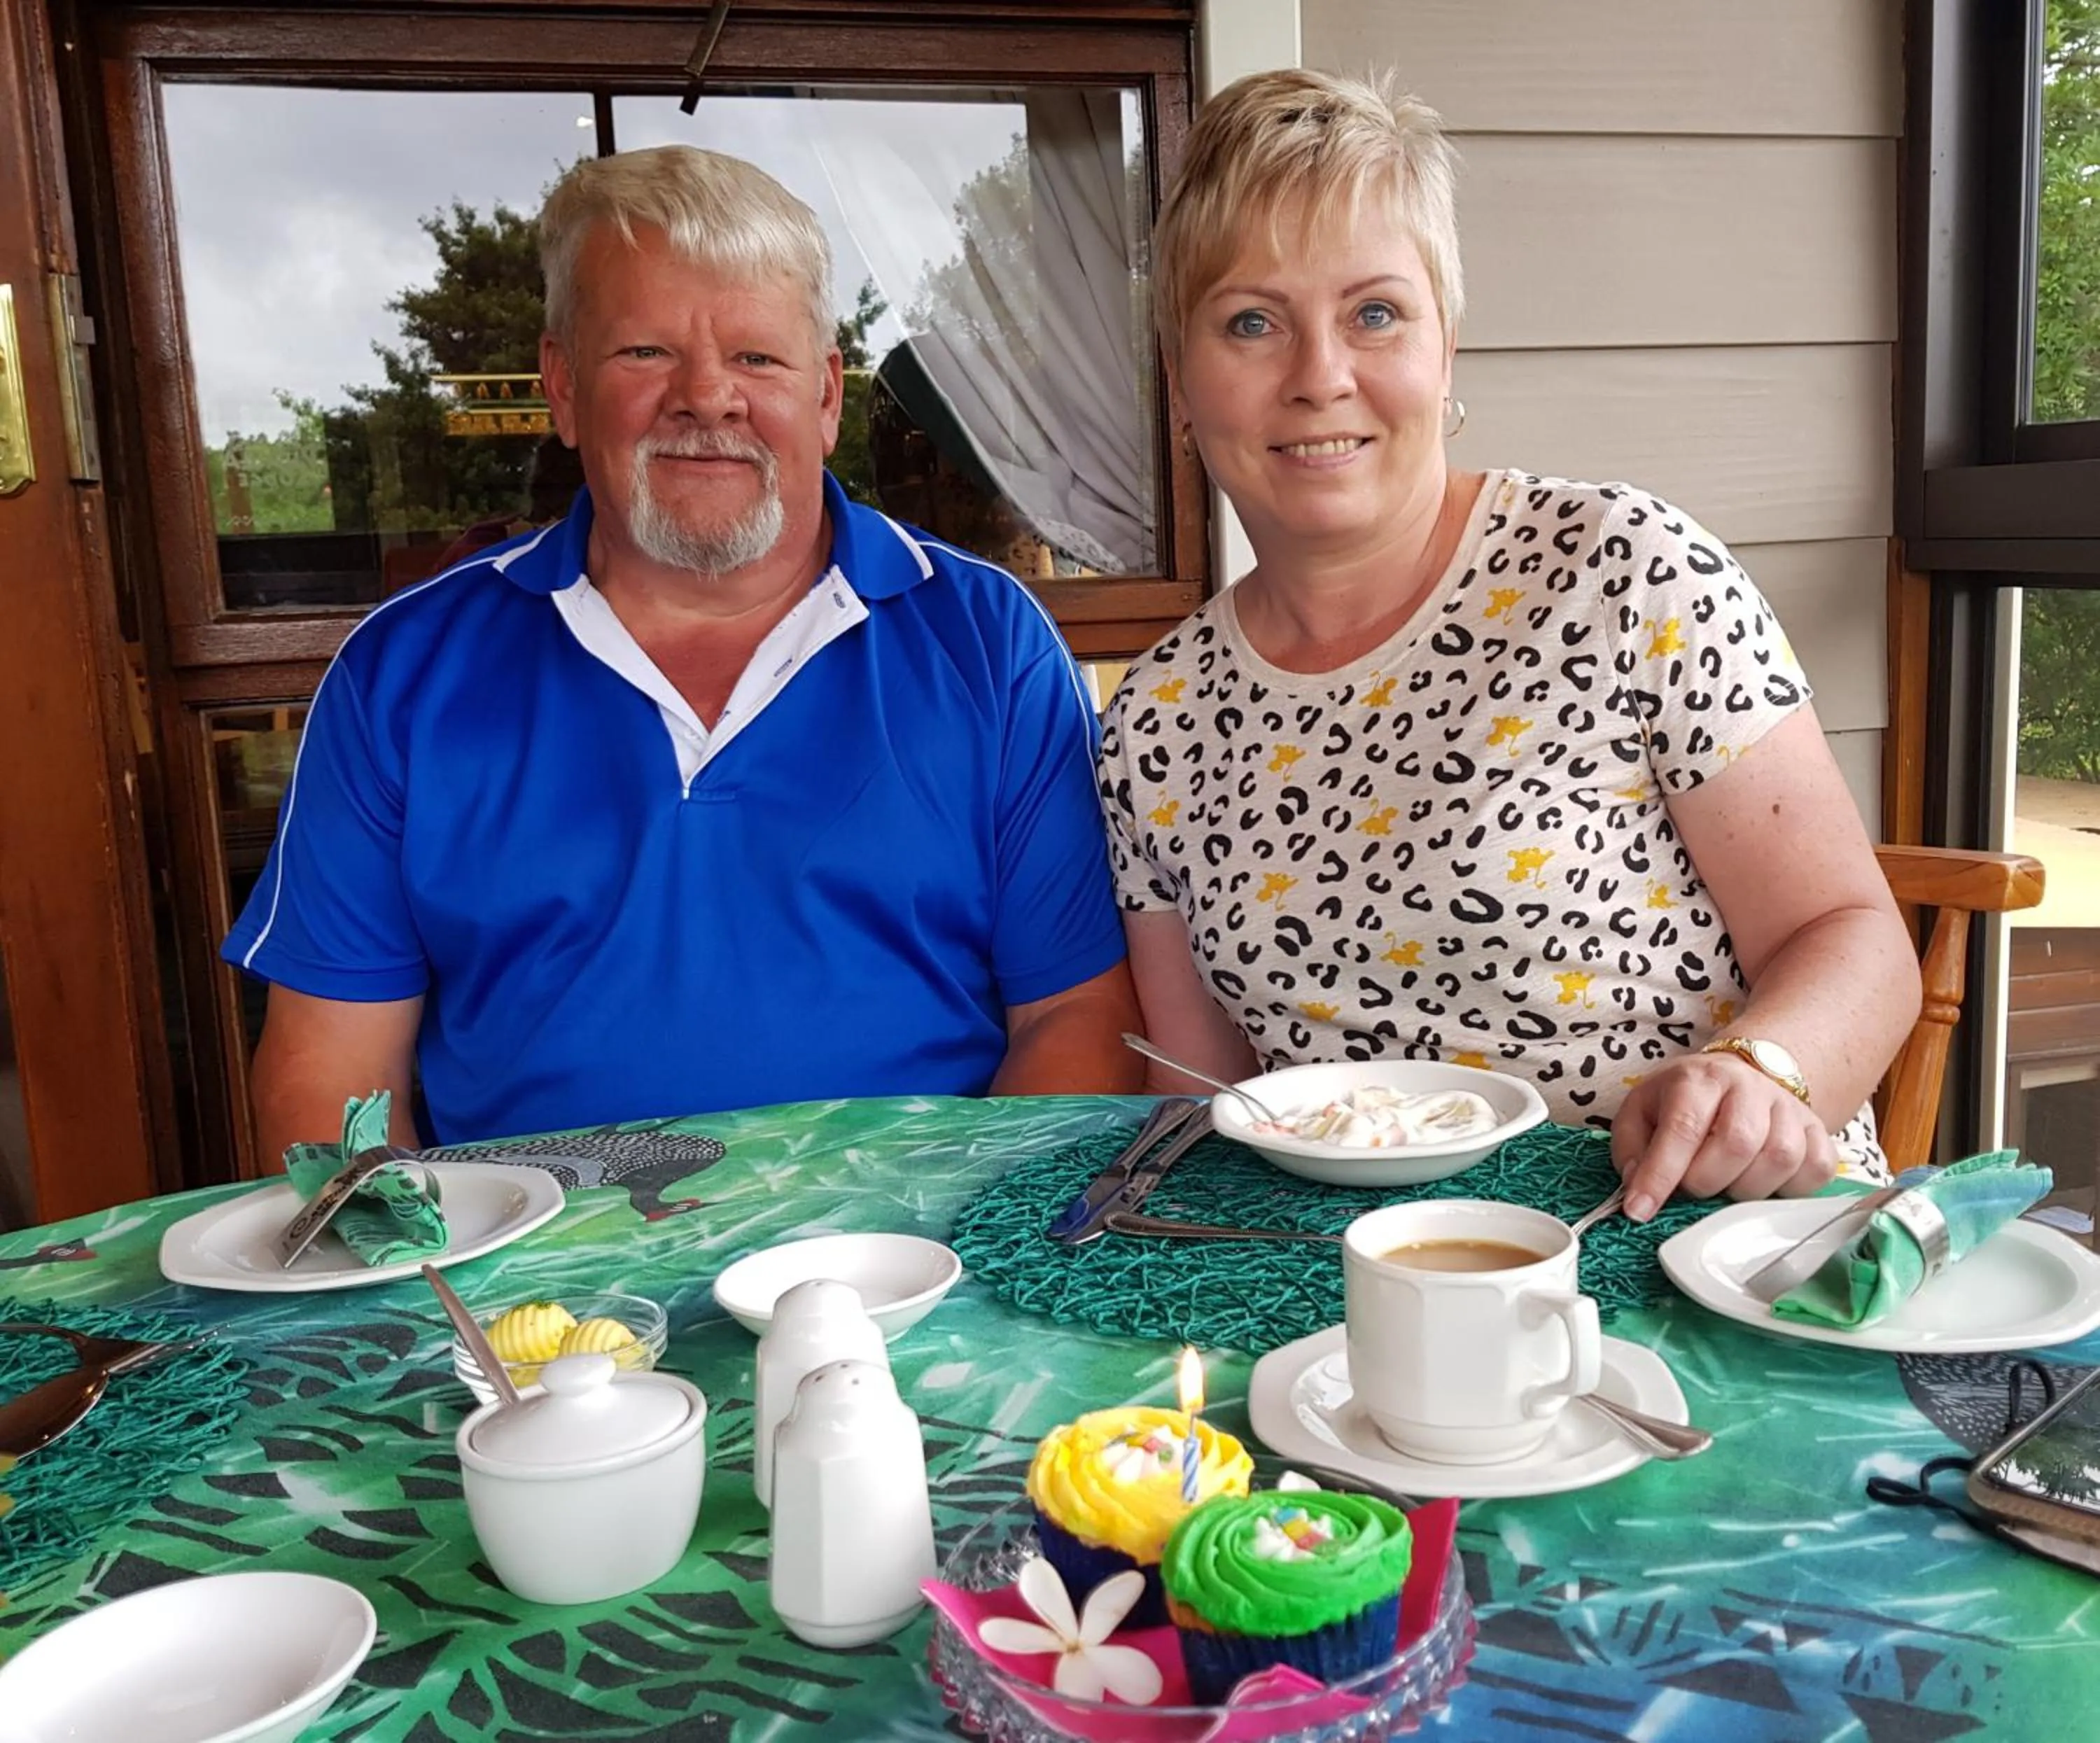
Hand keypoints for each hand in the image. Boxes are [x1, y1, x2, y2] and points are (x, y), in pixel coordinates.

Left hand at [1611, 1054, 1838, 1220]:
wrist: (1740, 1077)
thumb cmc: (1685, 1102)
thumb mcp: (1642, 1111)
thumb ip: (1631, 1148)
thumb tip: (1638, 1187)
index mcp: (1698, 1079)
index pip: (1682, 1128)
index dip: (1660, 1175)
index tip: (1640, 1210)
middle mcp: (1749, 1087)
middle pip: (1738, 1143)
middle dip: (1707, 1182)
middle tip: (1692, 1188)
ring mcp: (1789, 1108)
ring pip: (1780, 1158)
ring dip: (1746, 1189)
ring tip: (1727, 1183)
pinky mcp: (1819, 1131)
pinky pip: (1816, 1169)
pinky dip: (1789, 1189)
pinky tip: (1763, 1183)